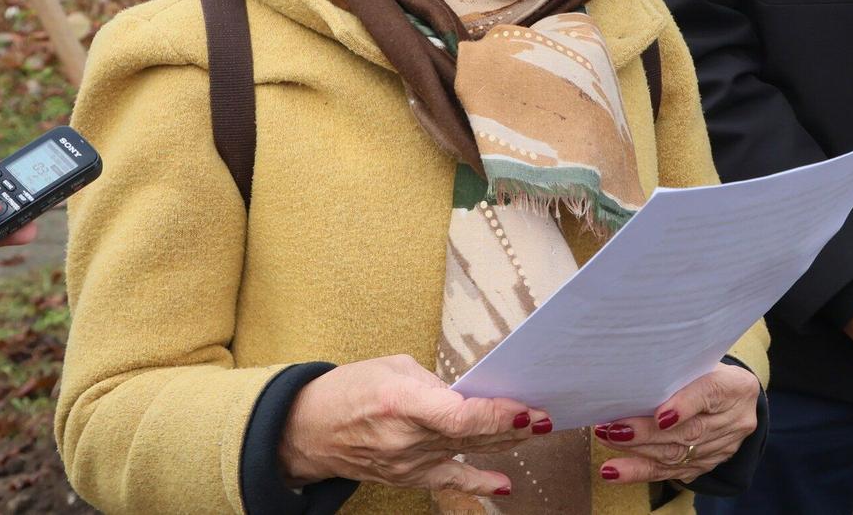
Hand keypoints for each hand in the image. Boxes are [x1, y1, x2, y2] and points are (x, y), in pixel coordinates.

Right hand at [276, 354, 545, 497]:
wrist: (307, 430)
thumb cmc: (349, 389)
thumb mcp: (392, 367)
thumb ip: (435, 383)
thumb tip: (471, 394)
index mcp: (400, 402)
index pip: (459, 416)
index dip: (496, 414)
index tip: (524, 408)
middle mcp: (405, 438)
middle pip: (470, 436)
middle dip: (512, 425)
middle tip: (545, 414)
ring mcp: (406, 464)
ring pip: (466, 453)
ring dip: (503, 443)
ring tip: (535, 431)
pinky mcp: (406, 478)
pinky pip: (448, 482)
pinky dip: (478, 483)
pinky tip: (505, 485)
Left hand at [595, 362, 759, 486]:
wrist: (736, 397)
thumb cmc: (708, 370)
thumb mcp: (702, 361)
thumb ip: (679, 369)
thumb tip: (635, 376)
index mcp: (737, 387)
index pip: (711, 394)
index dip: (684, 406)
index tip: (660, 415)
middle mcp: (734, 421)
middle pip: (690, 431)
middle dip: (646, 433)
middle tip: (613, 428)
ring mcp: (722, 448)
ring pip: (678, 455)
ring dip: (638, 452)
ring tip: (606, 441)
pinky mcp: (706, 465)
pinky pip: (671, 472)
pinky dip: (639, 471)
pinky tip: (614, 472)